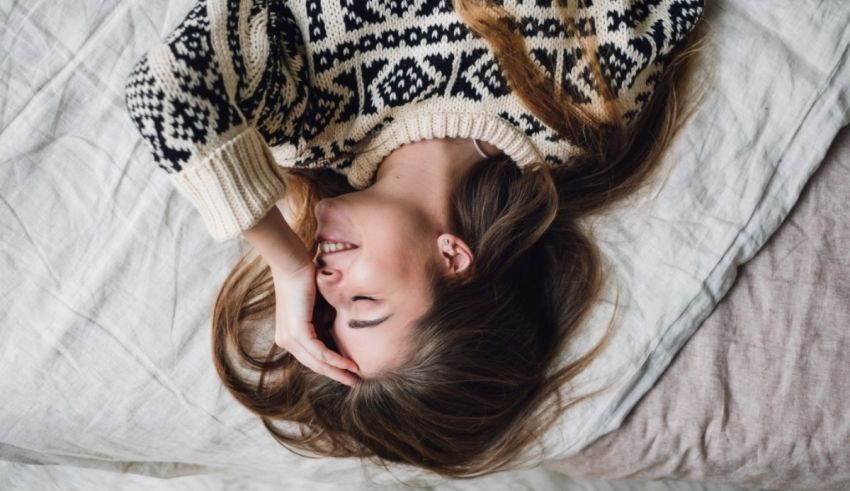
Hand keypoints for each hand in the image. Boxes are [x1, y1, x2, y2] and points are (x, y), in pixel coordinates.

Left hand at [270, 262, 359, 385]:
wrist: (291, 263)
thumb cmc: (304, 277)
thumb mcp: (317, 305)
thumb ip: (324, 319)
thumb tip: (339, 328)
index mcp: (289, 334)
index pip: (311, 356)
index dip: (330, 366)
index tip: (347, 371)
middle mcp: (286, 340)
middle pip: (314, 364)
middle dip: (335, 375)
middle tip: (353, 383)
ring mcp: (290, 338)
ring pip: (317, 362)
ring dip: (338, 371)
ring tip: (355, 378)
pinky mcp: (298, 332)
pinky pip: (320, 352)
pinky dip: (336, 360)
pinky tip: (349, 365)